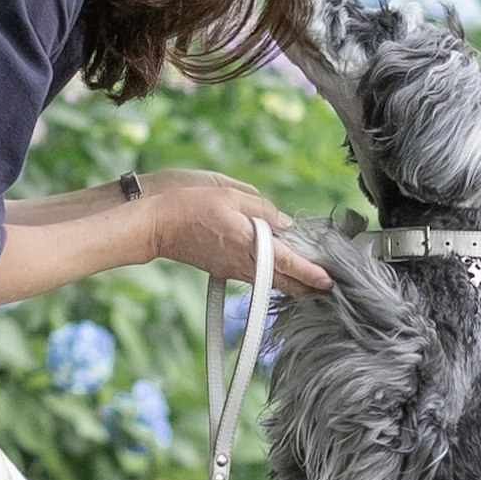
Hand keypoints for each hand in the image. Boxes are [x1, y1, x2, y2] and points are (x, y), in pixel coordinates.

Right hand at [146, 170, 329, 289]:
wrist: (152, 223)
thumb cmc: (187, 203)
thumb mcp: (230, 193)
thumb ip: (262, 208)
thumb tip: (285, 223)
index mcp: (249, 242)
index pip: (288, 262)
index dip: (310, 273)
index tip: (328, 281)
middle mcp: (242, 261)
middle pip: (281, 280)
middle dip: (303, 284)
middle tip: (323, 285)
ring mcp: (229, 267)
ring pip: (267, 280)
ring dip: (286, 280)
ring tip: (304, 278)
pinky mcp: (219, 267)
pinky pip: (250, 275)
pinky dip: (266, 274)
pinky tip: (270, 267)